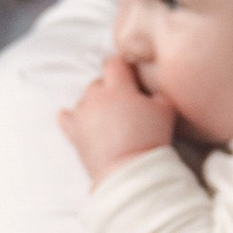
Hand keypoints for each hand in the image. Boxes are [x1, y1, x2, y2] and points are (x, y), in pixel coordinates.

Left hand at [62, 53, 176, 180]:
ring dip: (96, 103)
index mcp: (118, 87)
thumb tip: (151, 90)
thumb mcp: (166, 110)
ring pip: (85, 98)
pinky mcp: (74, 133)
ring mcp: (82, 114)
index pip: (115, 63)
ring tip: (110, 117)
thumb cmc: (150, 138)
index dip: (123, 66)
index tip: (131, 74)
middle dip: (110, 88)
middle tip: (125, 103)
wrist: (129, 170)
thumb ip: (158, 93)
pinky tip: (77, 118)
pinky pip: (66, 118)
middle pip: (99, 81)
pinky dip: (71, 117)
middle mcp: (95, 96)